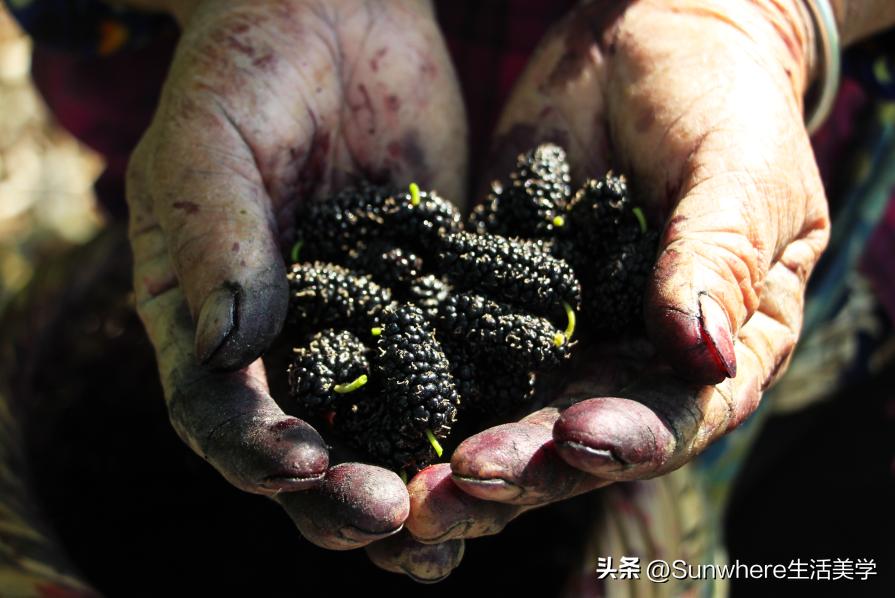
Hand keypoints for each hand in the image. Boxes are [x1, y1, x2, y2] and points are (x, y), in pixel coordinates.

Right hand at [126, 0, 466, 571]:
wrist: (335, 15)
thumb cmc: (249, 67)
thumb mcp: (213, 142)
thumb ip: (215, 240)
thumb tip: (224, 346)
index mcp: (206, 318)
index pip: (218, 408)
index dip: (254, 450)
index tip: (304, 470)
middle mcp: (287, 343)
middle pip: (306, 445)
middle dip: (344, 495)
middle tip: (395, 522)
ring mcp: (365, 328)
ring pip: (386, 428)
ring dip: (419, 481)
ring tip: (457, 537)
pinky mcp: (433, 302)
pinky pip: (454, 366)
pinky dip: (479, 410)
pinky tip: (517, 440)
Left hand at [401, 0, 829, 553]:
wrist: (645, 43)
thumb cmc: (720, 100)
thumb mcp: (738, 172)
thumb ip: (718, 258)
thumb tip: (705, 355)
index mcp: (716, 349)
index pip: (679, 416)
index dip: (629, 440)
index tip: (575, 440)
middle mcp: (633, 362)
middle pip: (581, 440)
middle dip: (523, 471)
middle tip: (457, 487)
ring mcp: (562, 340)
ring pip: (511, 416)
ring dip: (463, 457)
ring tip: (412, 485)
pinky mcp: (497, 303)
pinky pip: (461, 352)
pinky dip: (423, 386)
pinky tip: (378, 411)